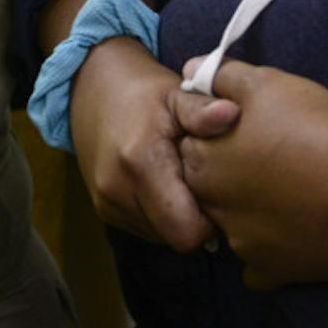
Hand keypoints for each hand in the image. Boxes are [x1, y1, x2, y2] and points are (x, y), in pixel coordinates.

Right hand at [69, 37, 217, 251]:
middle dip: (197, 220)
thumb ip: (202, 110)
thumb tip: (232, 113)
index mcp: (140, 162)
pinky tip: (167, 185)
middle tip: (206, 185)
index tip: (220, 188)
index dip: (211, 218)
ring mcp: (107, 203)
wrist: (94, 88)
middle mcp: (117, 190)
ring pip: (161, 237)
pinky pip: (145, 229)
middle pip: (175, 238)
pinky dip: (161, 215)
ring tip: (185, 180)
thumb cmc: (145, 92)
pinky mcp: (103, 209)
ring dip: (178, 218)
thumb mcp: (177, 94)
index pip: (187, 230)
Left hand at [179, 59, 327, 287]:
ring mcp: (243, 244)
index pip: (191, 148)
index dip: (215, 138)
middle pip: (207, 191)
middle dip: (227, 178)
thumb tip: (191, 68)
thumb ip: (222, 75)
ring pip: (232, 228)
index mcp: (205, 161)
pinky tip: (292, 231)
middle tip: (267, 162)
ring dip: (248, 215)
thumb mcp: (264, 83)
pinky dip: (270, 253)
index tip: (244, 133)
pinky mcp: (273, 270)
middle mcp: (215, 207)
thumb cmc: (312, 127)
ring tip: (286, 194)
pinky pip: (260, 267)